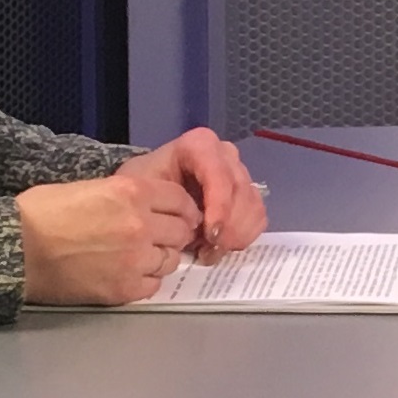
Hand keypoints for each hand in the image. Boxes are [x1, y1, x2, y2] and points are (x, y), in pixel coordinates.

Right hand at [17, 171, 201, 305]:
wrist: (16, 249)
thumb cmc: (43, 212)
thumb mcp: (90, 186)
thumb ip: (127, 196)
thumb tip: (150, 207)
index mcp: (132, 192)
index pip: (180, 200)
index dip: (183, 209)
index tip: (178, 216)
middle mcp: (141, 225)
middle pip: (181, 231)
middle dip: (173, 234)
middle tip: (159, 238)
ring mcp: (135, 259)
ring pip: (170, 260)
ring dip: (160, 258)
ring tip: (139, 257)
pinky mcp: (125, 289)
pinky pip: (153, 285)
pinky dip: (145, 280)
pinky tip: (128, 274)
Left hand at [124, 128, 266, 257]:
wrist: (147, 196)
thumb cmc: (141, 189)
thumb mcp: (139, 188)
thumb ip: (165, 202)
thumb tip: (193, 225)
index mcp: (199, 145)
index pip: (219, 173)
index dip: (220, 206)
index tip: (210, 236)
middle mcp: (225, 154)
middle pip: (240, 191)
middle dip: (228, 228)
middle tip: (207, 252)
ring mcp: (239, 174)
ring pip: (252, 206)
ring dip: (235, 236)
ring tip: (207, 252)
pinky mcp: (246, 195)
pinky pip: (258, 217)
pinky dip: (242, 237)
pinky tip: (218, 246)